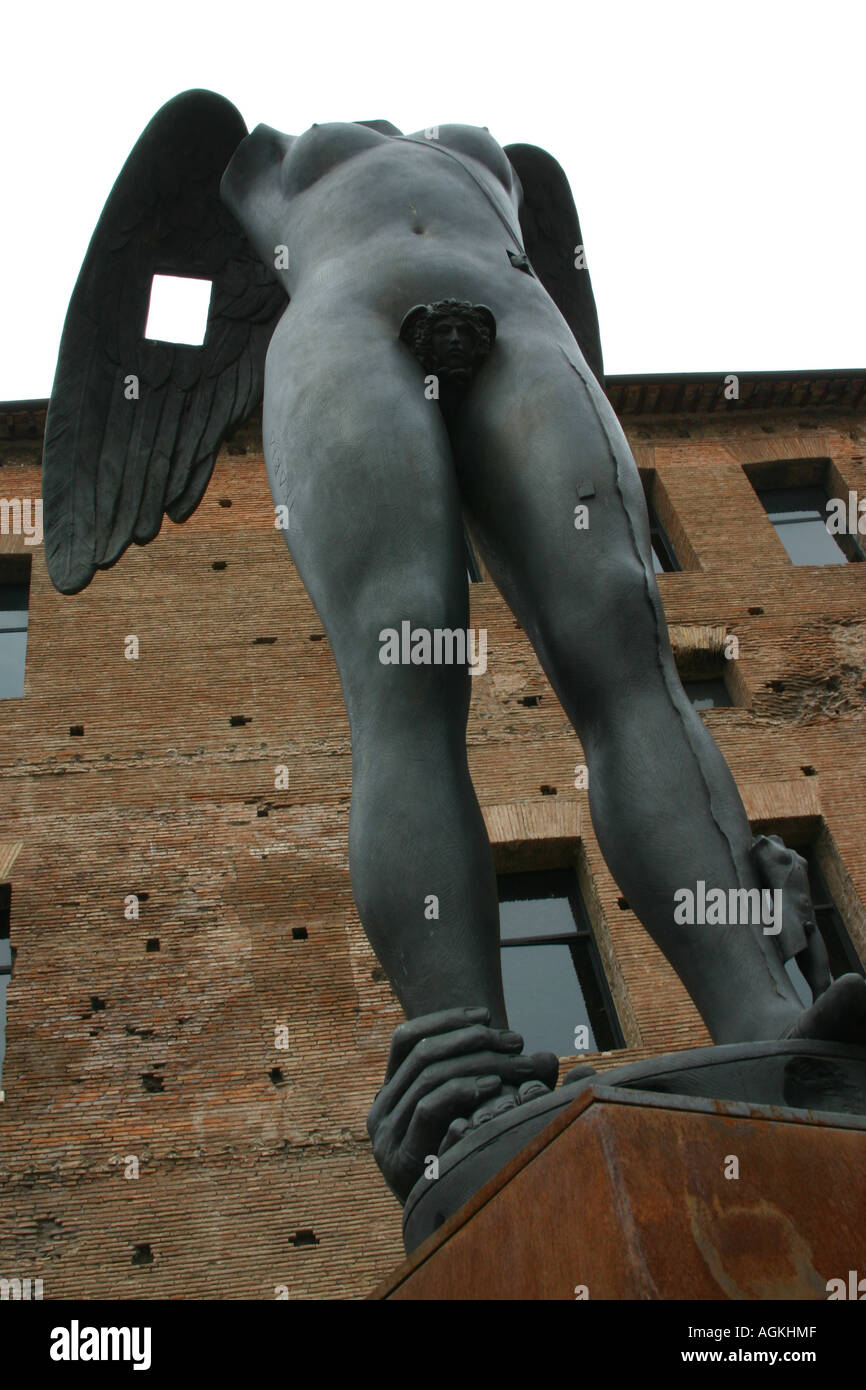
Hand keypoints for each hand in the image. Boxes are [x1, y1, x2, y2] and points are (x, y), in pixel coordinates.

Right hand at [366, 1006, 558, 1201]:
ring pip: (428, 1075)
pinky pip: (427, 1108)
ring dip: (478, 1062)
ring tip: (515, 1062)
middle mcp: (379, 1111)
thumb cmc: (466, 1164)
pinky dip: (461, 1089)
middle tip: (516, 1041)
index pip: (404, 1039)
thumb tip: (552, 1058)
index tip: (486, 1014)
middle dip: (473, 1039)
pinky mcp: (399, 1159)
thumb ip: (497, 1083)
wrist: (444, 1227)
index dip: (444, 1020)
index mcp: (388, 1095)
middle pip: (422, 1053)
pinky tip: (492, 1087)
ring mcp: (385, 1136)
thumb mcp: (474, 1116)